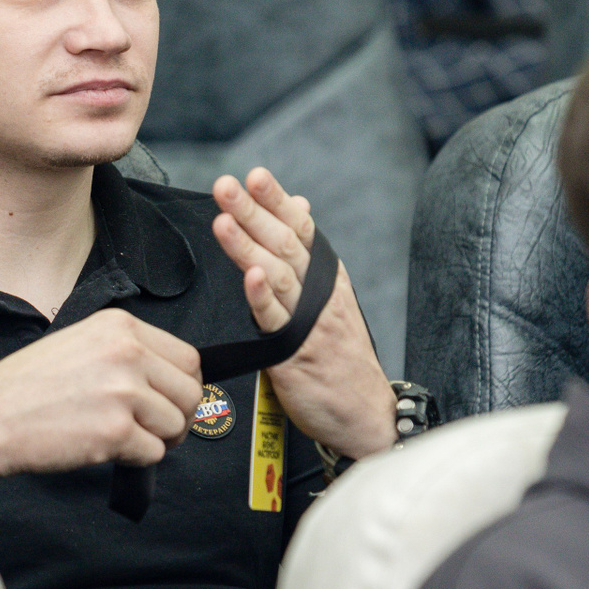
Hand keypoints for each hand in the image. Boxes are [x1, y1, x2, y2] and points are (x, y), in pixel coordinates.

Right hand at [0, 309, 202, 489]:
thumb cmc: (26, 386)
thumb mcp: (79, 343)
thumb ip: (125, 352)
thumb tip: (167, 378)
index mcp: (120, 327)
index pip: (188, 357)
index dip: (183, 385)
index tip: (170, 400)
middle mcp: (127, 353)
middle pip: (191, 392)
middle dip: (178, 416)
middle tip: (155, 428)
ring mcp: (124, 391)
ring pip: (177, 424)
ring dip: (157, 439)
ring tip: (124, 437)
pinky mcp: (116, 430)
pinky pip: (153, 453)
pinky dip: (135, 458)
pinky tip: (104, 447)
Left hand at [212, 169, 396, 461]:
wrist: (364, 413)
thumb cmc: (340, 357)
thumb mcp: (330, 298)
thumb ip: (308, 255)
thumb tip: (297, 205)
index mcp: (326, 277)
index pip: (300, 228)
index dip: (276, 201)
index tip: (253, 175)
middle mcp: (320, 293)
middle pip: (284, 243)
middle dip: (253, 211)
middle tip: (227, 185)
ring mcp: (308, 322)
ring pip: (276, 274)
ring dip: (248, 244)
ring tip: (224, 219)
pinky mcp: (293, 354)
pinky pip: (276, 321)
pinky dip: (262, 297)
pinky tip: (248, 275)